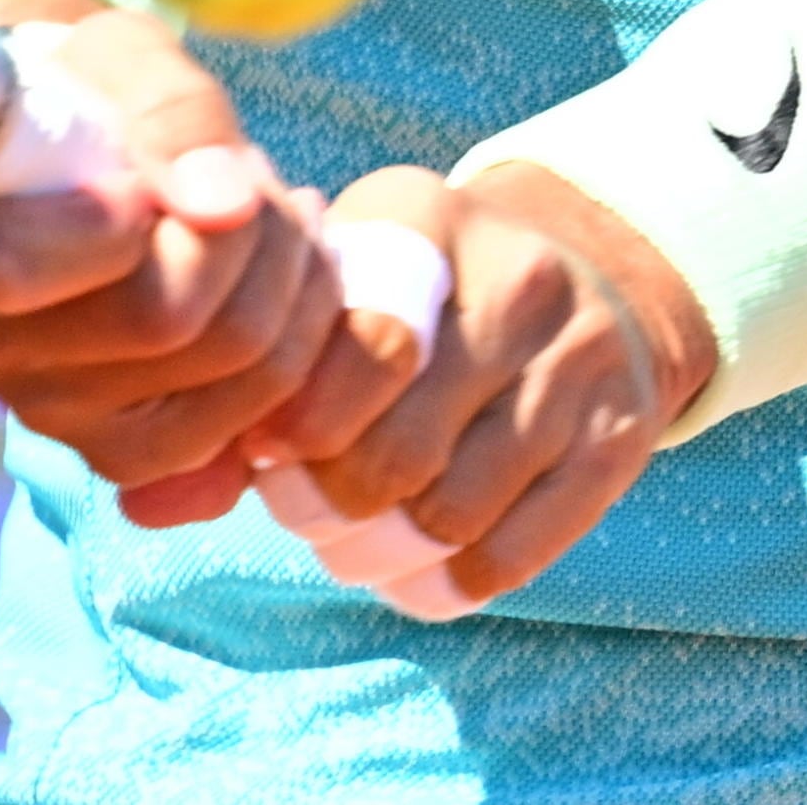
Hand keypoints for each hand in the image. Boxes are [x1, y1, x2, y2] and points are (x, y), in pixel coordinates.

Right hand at [0, 0, 345, 522]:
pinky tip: (278, 283)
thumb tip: (220, 202)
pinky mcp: (113, 454)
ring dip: (287, 284)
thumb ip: (168, 107)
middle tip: (254, 174)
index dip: (117, 219)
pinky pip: (244, 429)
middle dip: (250, 233)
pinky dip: (293, 350)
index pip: (11, 267)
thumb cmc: (82, 88)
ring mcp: (38, 410)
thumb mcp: (116, 51)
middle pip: (158, 319)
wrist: (76, 153)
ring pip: (223, 376)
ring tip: (274, 215)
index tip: (147, 172)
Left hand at [242, 161, 712, 609]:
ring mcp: (582, 364)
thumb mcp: (364, 255)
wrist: (597, 276)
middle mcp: (521, 282)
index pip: (359, 348)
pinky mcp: (619, 440)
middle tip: (302, 513)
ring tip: (352, 548)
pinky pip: (517, 549)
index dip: (297, 425)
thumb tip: (186, 459)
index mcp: (432, 221)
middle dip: (329, 505)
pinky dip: (450, 584)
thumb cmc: (432, 285)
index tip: (265, 449)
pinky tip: (416, 576)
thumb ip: (287, 330)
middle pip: (399, 449)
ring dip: (383, 554)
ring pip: (452, 513)